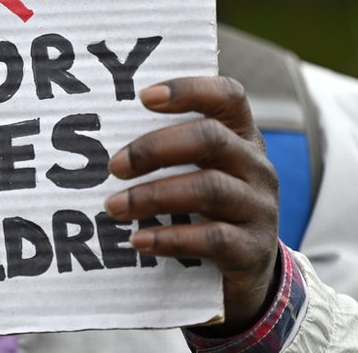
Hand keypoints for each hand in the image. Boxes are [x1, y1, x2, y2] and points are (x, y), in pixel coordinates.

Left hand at [104, 77, 279, 334]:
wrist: (250, 267)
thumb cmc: (207, 204)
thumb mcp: (199, 170)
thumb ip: (168, 148)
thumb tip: (98, 138)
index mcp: (241, 136)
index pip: (227, 95)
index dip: (189, 90)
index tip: (143, 97)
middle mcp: (256, 166)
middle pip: (210, 139)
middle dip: (154, 149)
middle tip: (114, 166)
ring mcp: (259, 207)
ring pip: (208, 189)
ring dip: (152, 196)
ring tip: (114, 206)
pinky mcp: (252, 248)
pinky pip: (211, 238)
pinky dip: (170, 238)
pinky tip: (138, 240)